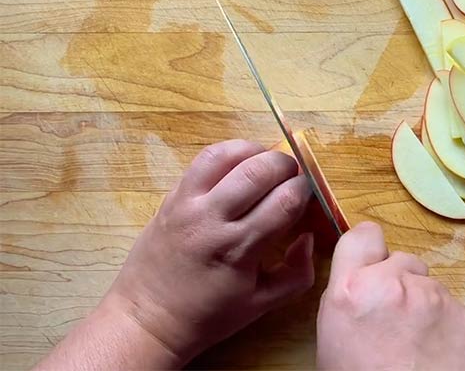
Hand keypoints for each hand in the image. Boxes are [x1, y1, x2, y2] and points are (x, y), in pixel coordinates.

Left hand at [104, 139, 315, 363]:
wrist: (148, 317)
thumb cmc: (208, 315)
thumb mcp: (263, 304)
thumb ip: (298, 272)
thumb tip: (308, 235)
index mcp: (240, 248)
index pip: (285, 200)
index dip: (306, 191)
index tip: (310, 196)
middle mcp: (213, 218)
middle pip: (261, 170)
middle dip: (287, 166)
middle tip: (293, 178)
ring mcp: (188, 202)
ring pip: (229, 154)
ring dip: (257, 152)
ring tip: (268, 165)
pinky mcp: (172, 195)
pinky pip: (204, 159)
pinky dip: (230, 153)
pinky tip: (241, 166)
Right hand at [316, 222, 464, 369]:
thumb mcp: (333, 341)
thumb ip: (349, 301)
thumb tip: (361, 287)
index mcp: (350, 292)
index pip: (362, 236)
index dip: (368, 248)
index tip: (372, 260)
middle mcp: (392, 285)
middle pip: (401, 260)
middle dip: (398, 282)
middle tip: (394, 319)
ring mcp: (432, 297)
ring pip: (427, 284)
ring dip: (422, 303)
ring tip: (415, 342)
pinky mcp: (463, 315)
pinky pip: (451, 306)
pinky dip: (444, 323)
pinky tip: (434, 352)